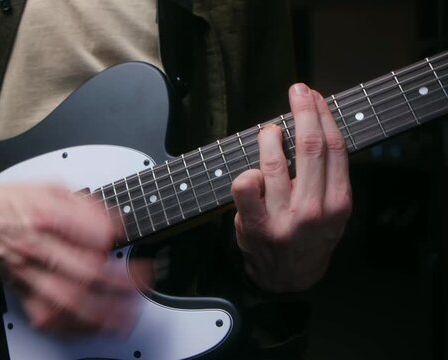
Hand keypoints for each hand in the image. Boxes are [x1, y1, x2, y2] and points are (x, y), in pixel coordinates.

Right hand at [0, 179, 148, 333]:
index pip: (90, 235)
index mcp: (46, 216)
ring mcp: (27, 272)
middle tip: (142, 284)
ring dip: (101, 313)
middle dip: (120, 284)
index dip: (113, 242)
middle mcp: (36, 247)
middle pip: (84, 272)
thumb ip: (84, 204)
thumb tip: (114, 223)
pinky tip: (91, 329)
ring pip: (67, 301)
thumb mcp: (49, 186)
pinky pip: (47, 317)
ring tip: (125, 318)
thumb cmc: (8, 202)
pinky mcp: (20, 291)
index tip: (124, 241)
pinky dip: (71, 327)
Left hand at [231, 83, 351, 291]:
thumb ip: (328, 177)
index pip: (334, 148)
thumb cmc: (309, 237)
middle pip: (310, 147)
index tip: (315, 97)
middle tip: (298, 91)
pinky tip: (252, 172)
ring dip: (270, 135)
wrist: (287, 278)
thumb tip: (315, 126)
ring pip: (273, 161)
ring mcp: (283, 218)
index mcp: (339, 203)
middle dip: (303, 111)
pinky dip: (247, 171)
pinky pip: (245, 184)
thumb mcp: (333, 212)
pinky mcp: (254, 224)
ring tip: (271, 130)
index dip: (324, 116)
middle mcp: (314, 210)